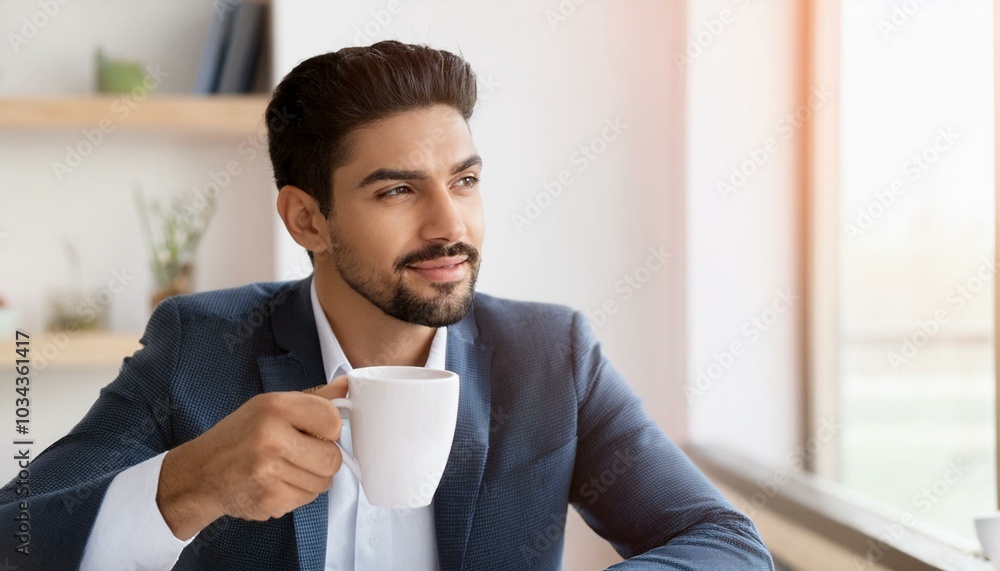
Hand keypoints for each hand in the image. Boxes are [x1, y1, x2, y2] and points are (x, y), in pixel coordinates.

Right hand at [156, 376, 348, 539]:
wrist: (201, 473)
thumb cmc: (240, 436)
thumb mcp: (272, 406)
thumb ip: (314, 399)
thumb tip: (347, 385)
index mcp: (276, 407)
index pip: (333, 419)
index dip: (329, 428)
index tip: (315, 431)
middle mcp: (271, 438)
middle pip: (333, 457)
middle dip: (323, 458)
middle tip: (301, 453)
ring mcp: (269, 472)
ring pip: (323, 482)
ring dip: (311, 478)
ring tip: (285, 468)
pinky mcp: (269, 500)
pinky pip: (306, 500)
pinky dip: (297, 494)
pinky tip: (276, 483)